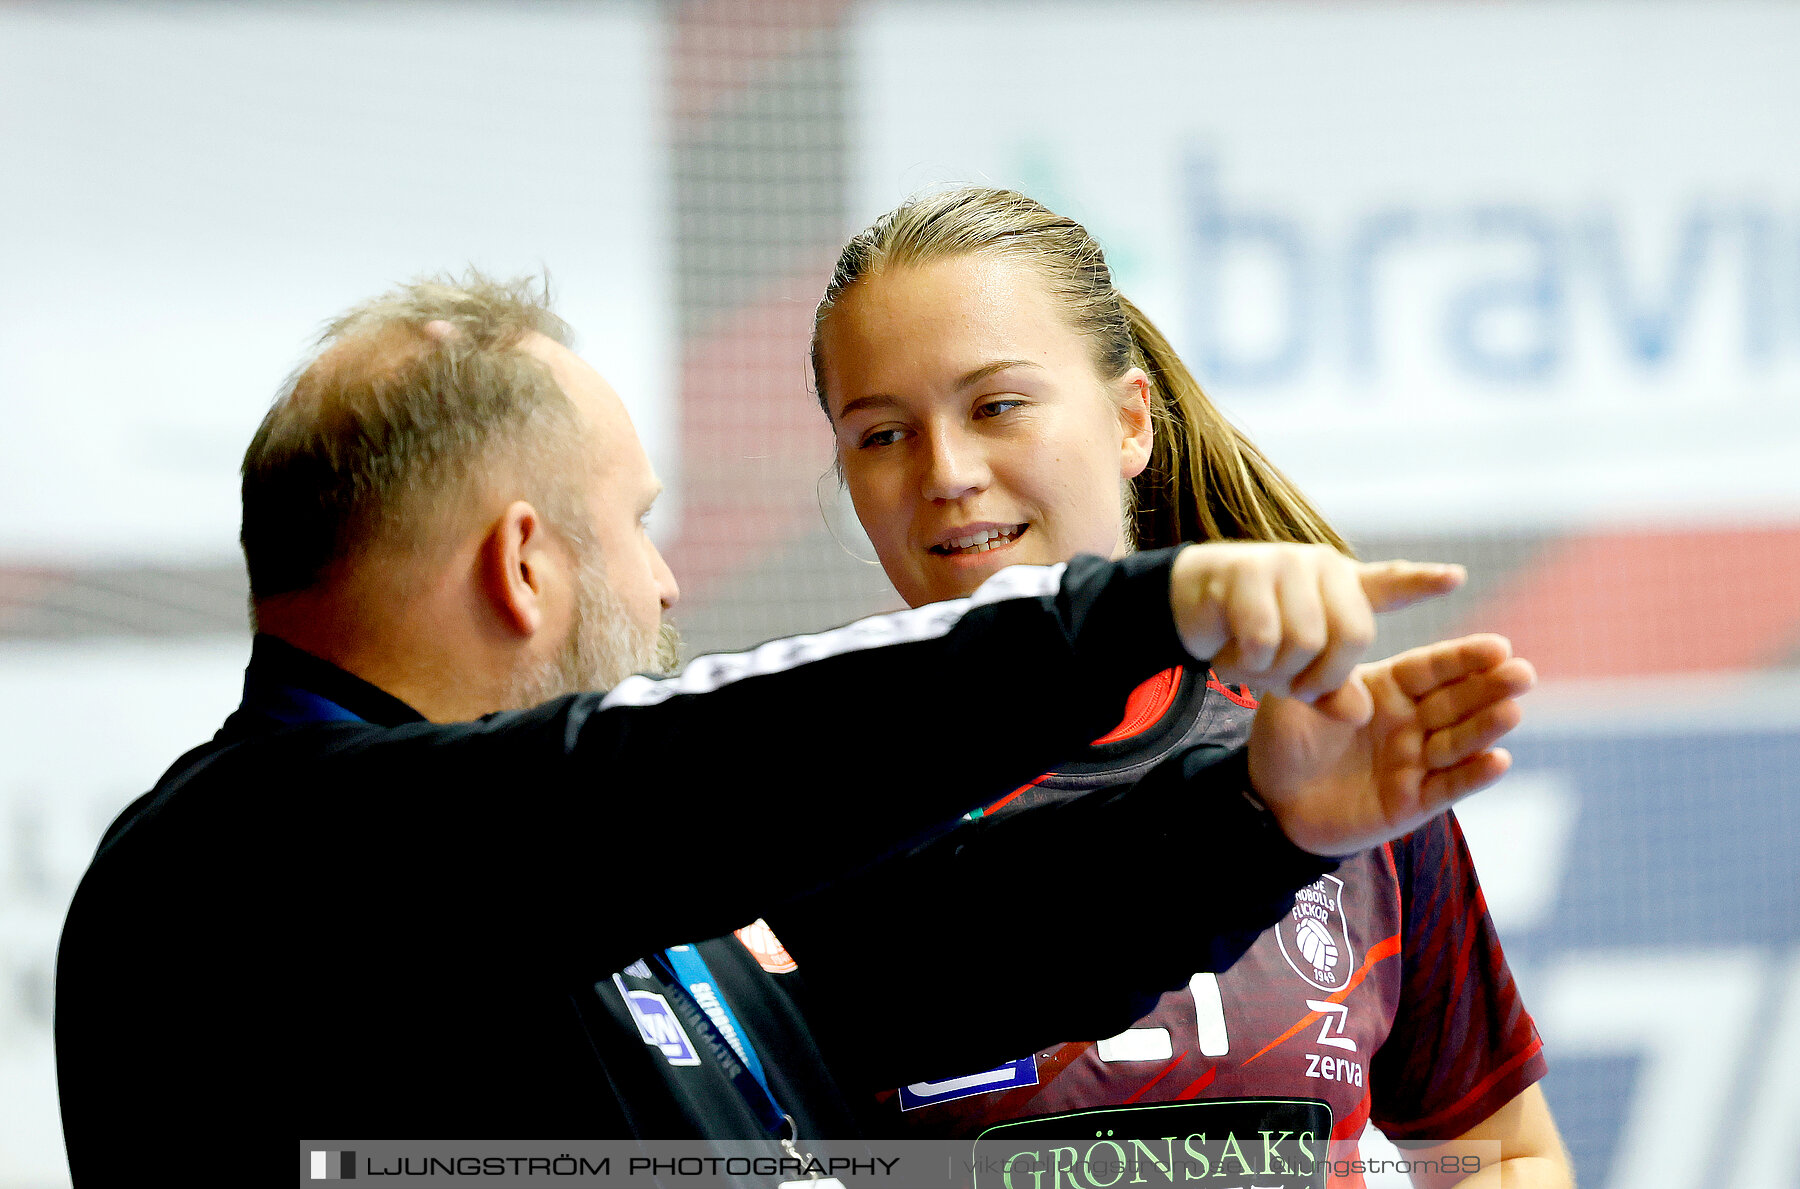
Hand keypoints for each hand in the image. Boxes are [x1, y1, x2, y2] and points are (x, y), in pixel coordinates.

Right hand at [1169, 543, 1464, 721]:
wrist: (1189, 604)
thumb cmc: (1253, 635)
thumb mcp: (1298, 669)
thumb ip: (1333, 688)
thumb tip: (1361, 714)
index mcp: (1344, 586)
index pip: (1390, 584)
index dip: (1421, 583)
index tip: (1455, 578)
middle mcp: (1322, 568)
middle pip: (1352, 636)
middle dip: (1324, 677)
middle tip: (1296, 687)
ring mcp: (1284, 563)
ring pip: (1305, 641)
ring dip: (1279, 671)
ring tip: (1257, 666)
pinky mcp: (1245, 571)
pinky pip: (1262, 638)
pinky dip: (1246, 662)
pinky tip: (1231, 656)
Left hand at [1247, 634, 1535, 855]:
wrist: (1268, 801)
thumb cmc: (1282, 739)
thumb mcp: (1297, 693)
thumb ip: (1328, 670)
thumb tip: (1356, 648)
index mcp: (1386, 689)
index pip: (1431, 668)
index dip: (1464, 658)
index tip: (1498, 646)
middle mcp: (1408, 723)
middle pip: (1456, 701)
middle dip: (1490, 687)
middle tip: (1523, 672)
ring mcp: (1414, 763)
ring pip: (1458, 742)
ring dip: (1487, 728)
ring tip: (1512, 711)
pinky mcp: (1413, 802)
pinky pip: (1448, 788)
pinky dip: (1474, 776)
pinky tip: (1499, 761)